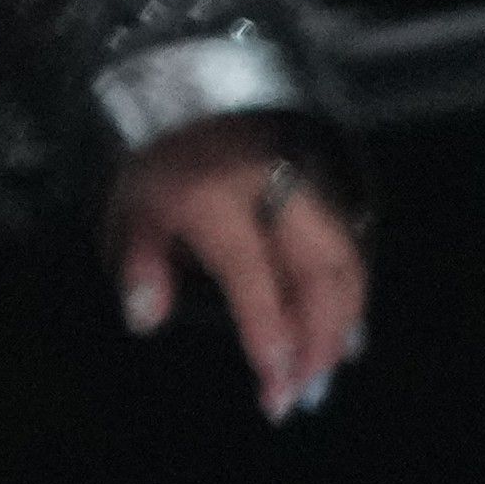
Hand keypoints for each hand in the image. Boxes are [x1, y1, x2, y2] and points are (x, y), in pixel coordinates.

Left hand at [106, 119, 369, 420]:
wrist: (186, 91)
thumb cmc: (158, 160)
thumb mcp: (131, 205)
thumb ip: (140, 263)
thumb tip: (144, 318)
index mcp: (214, 194)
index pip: (250, 270)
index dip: (268, 328)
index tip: (275, 380)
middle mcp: (269, 189)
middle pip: (316, 272)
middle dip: (318, 340)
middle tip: (305, 392)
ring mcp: (302, 185)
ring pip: (344, 261)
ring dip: (343, 324)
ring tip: (325, 373)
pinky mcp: (323, 186)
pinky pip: (351, 245)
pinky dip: (353, 295)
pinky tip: (347, 334)